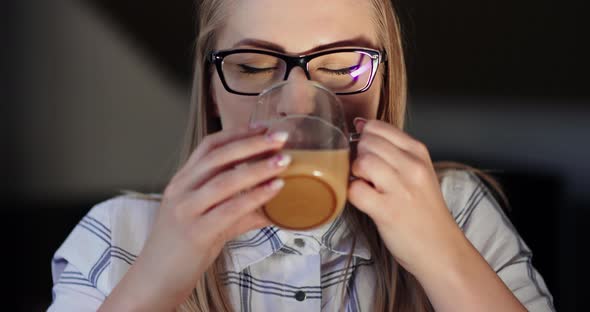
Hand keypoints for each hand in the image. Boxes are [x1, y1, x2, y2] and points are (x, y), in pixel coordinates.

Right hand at [99, 127, 290, 310]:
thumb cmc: (183, 247)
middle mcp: (181, 190)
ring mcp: (186, 210)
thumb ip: (240, 207)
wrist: (156, 279)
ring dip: (257, 168)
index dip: (237, 133)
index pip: (208, 146)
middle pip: (218, 157)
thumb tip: (276, 202)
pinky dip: (255, 196)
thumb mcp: (210, 218)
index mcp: (182, 181)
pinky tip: (275, 188)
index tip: (263, 127)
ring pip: (224, 181)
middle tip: (280, 138)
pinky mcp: (195, 232)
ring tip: (284, 161)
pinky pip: (229, 209)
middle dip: (252, 144)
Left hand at [348, 119, 466, 276]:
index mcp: (418, 152)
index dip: (364, 138)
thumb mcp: (419, 171)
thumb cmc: (425, 212)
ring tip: (366, 186)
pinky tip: (364, 200)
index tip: (366, 153)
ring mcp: (400, 189)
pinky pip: (355, 190)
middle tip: (366, 174)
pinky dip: (353, 194)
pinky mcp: (387, 211)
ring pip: (361, 162)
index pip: (378, 127)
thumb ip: (392, 150)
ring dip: (356, 174)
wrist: (442, 249)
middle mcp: (411, 167)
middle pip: (367, 143)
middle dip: (358, 156)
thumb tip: (360, 125)